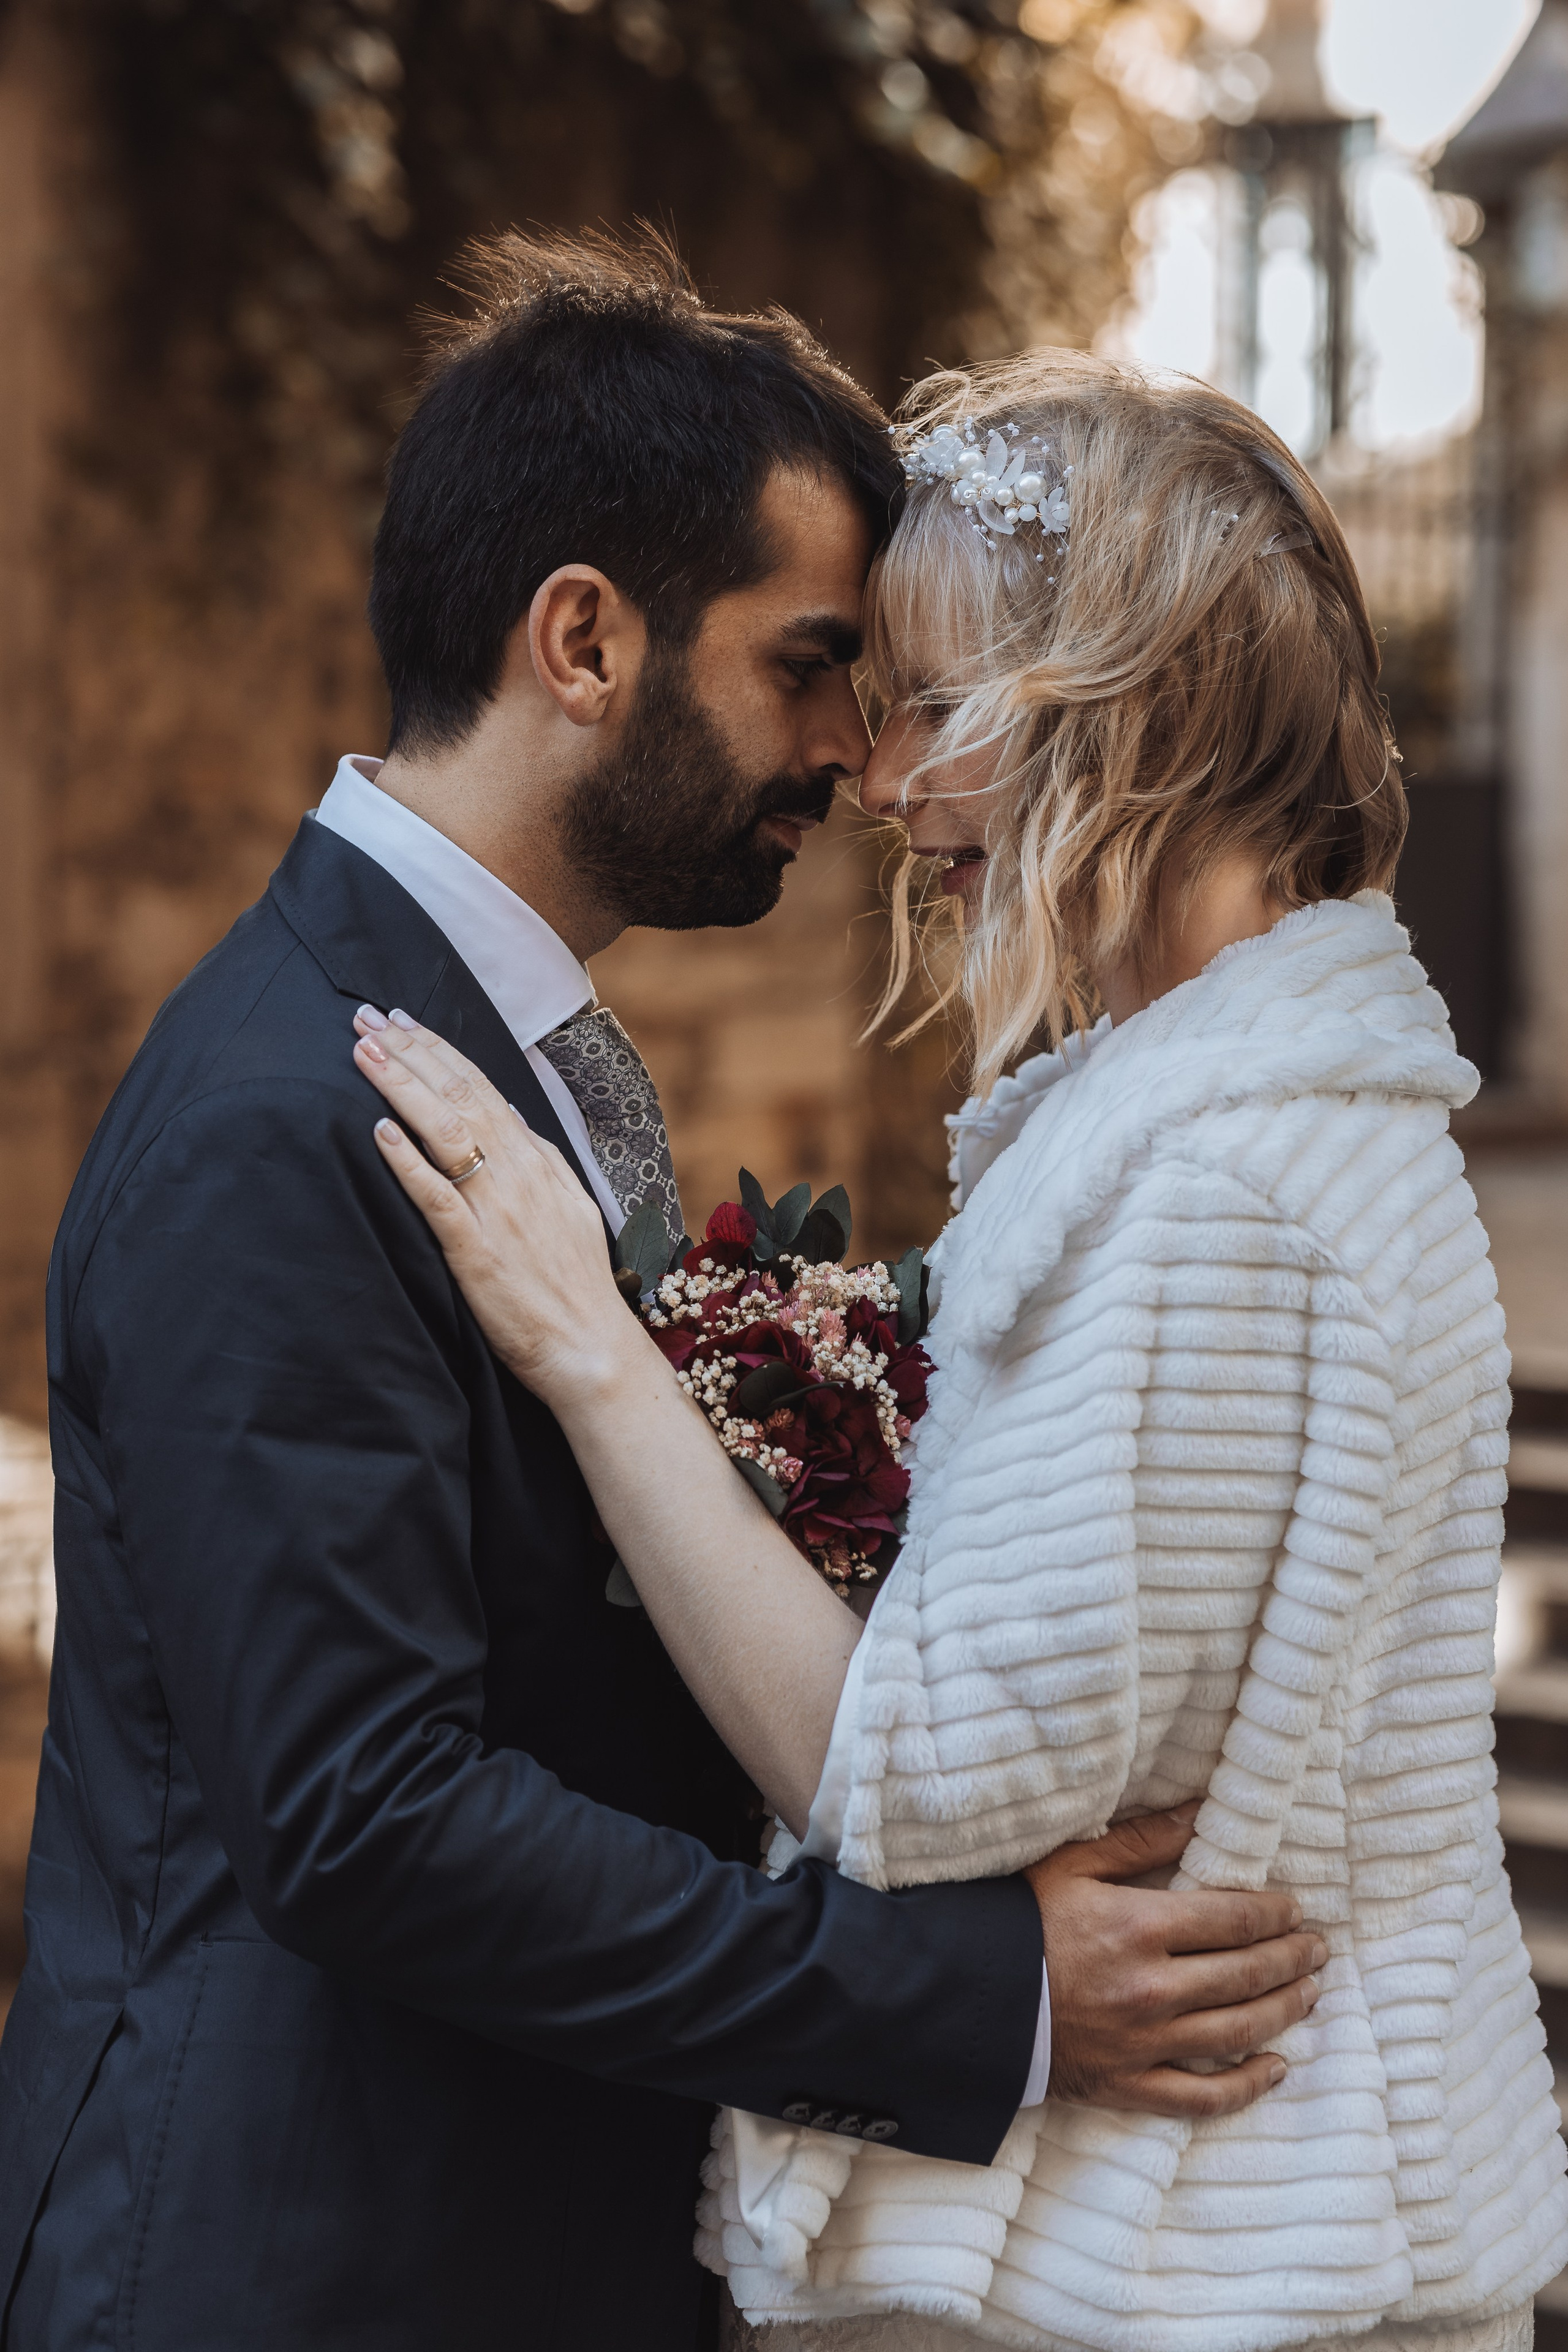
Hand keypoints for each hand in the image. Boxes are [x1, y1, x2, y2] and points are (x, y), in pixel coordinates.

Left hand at [351, 1007, 645, 1405]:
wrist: (591, 1349)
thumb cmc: (575, 1285)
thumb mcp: (570, 1207)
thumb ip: (539, 1162)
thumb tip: (511, 1120)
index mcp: (539, 1162)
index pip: (482, 1088)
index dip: (439, 1050)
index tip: (402, 1022)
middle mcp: (519, 1175)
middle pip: (460, 1096)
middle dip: (410, 1052)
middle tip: (366, 1017)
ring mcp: (499, 1211)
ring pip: (446, 1132)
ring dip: (402, 1087)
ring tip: (363, 1054)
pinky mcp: (478, 1253)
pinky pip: (438, 1197)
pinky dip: (408, 1161)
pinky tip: (380, 1131)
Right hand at [1028, 1803, 1324, 2118]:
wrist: (963, 1996)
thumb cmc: (1015, 1919)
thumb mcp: (1072, 1863)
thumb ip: (1141, 1840)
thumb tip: (1200, 1812)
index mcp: (1140, 1928)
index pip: (1233, 1920)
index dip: (1274, 1914)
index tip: (1294, 1908)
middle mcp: (1152, 1989)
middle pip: (1246, 1974)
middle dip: (1291, 1958)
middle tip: (1317, 1947)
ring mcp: (1143, 2043)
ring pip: (1238, 2032)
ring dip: (1284, 2010)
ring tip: (1310, 1992)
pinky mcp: (1127, 2084)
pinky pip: (1201, 2096)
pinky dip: (1246, 2086)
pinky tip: (1276, 2068)